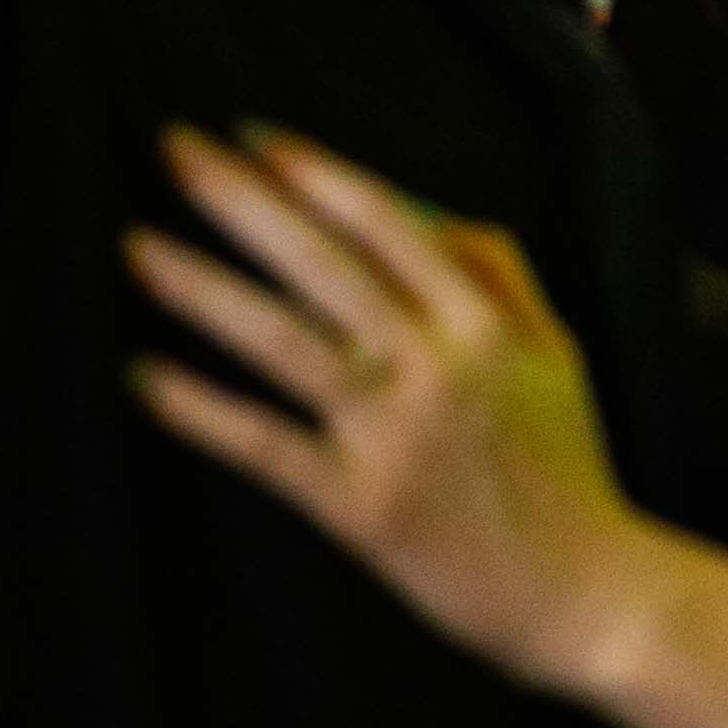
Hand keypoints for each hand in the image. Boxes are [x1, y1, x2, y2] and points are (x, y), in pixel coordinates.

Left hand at [126, 125, 660, 695]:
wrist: (590, 593)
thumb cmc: (569, 470)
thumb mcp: (556, 355)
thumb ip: (498, 278)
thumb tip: (421, 212)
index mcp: (490, 324)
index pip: (389, 224)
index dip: (315, 173)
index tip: (253, 135)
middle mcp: (440, 367)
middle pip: (324, 265)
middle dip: (243, 200)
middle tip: (176, 148)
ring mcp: (395, 437)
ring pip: (284, 343)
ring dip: (204, 289)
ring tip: (137, 247)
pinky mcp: (360, 507)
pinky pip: (266, 447)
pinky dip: (203, 411)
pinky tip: (145, 377)